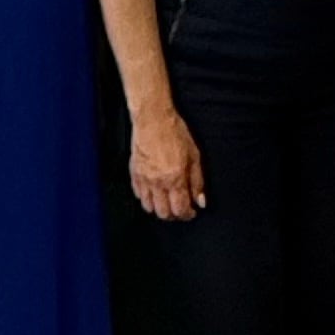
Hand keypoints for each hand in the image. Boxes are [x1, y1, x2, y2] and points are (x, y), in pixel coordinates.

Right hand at [130, 104, 205, 221]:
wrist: (153, 119)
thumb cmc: (175, 133)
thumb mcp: (194, 156)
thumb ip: (197, 181)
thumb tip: (200, 201)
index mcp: (175, 179)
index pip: (180, 210)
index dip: (188, 214)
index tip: (192, 211)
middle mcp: (158, 183)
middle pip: (163, 213)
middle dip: (174, 215)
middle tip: (180, 207)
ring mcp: (144, 180)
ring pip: (149, 207)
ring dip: (159, 208)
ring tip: (167, 201)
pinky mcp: (134, 174)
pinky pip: (138, 195)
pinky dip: (147, 198)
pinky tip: (155, 191)